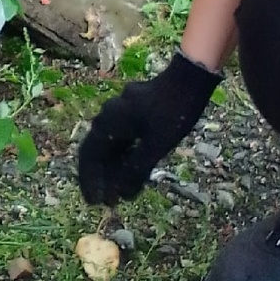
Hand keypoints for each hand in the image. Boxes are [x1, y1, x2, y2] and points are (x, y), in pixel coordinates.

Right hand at [78, 53, 221, 204]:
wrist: (190, 77)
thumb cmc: (172, 112)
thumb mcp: (155, 146)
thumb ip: (135, 170)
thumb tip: (119, 194)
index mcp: (108, 123)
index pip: (90, 157)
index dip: (90, 182)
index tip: (95, 203)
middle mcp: (108, 116)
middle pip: (98, 152)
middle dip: (103, 179)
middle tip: (108, 201)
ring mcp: (120, 112)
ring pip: (112, 146)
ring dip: (114, 168)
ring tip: (121, 190)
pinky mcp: (134, 111)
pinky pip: (123, 137)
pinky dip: (125, 156)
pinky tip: (134, 169)